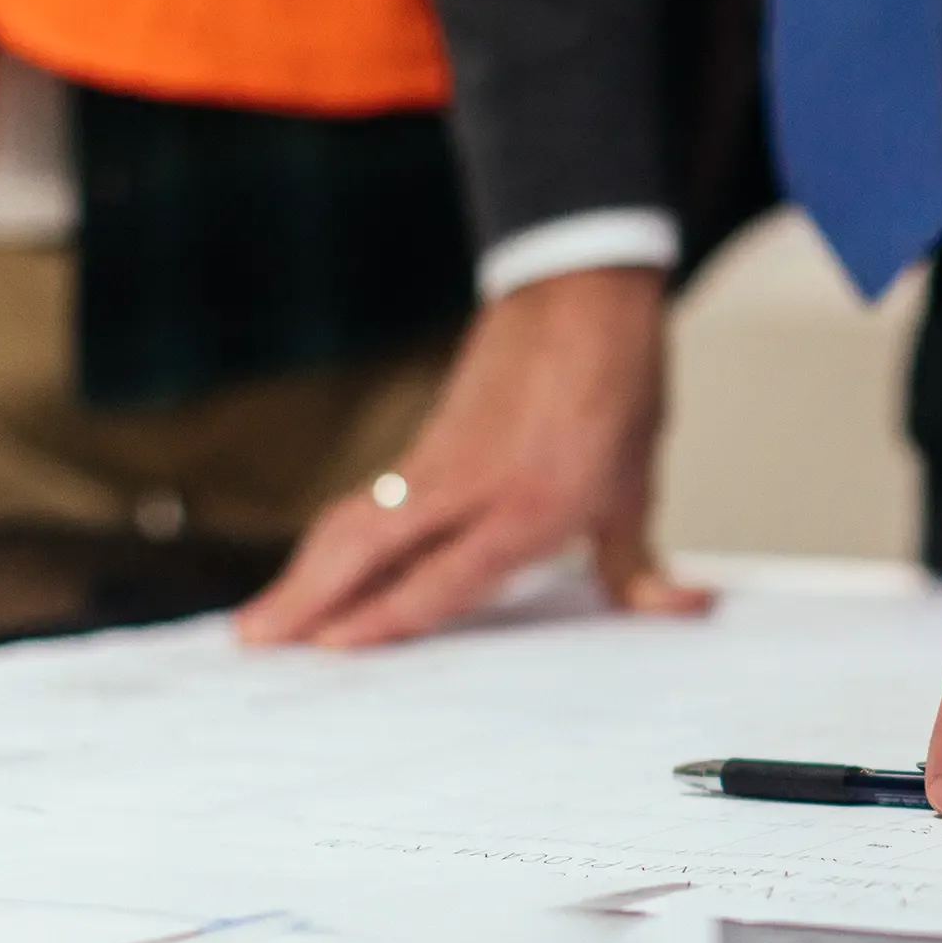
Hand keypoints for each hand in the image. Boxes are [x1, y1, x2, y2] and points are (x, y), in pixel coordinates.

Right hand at [235, 267, 709, 648]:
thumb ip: (639, 564)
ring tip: (259, 624)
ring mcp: (439, 463)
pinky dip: (330, 543)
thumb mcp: (635, 484)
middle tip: (257, 641)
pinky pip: (367, 505)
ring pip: (355, 525)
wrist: (581, 294)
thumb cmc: (612, 385)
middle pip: (370, 549)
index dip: (384, 615)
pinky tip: (311, 573)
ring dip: (305, 575)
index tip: (331, 648)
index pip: (444, 576)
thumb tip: (685, 611)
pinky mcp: (425, 445)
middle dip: (311, 599)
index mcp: (532, 505)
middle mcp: (473, 488)